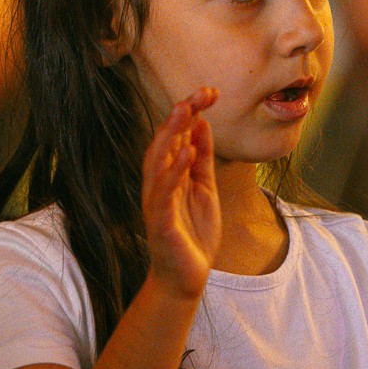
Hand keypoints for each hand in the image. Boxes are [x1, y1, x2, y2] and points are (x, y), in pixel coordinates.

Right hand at [142, 89, 219, 297]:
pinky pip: (164, 192)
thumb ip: (203, 158)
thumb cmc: (193, 233)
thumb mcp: (204, 188)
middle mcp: (158, 182)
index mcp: (170, 173)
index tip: (211, 92)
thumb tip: (203, 123)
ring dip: (169, 134)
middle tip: (197, 93)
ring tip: (184, 111)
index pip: (176, 135)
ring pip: (157, 161)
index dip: (191, 111)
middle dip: (179, 115)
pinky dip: (174, 171)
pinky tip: (187, 153)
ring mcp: (156, 201)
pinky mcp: (160, 220)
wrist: (185, 276)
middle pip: (164, 141)